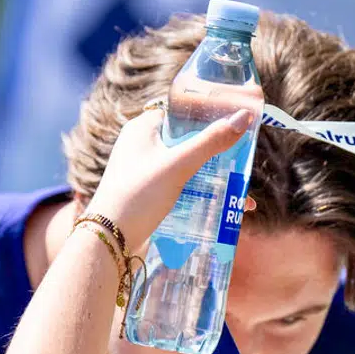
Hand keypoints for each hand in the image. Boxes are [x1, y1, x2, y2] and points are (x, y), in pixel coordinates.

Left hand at [83, 106, 254, 250]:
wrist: (111, 241)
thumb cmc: (138, 196)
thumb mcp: (178, 165)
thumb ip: (211, 142)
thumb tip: (244, 116)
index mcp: (142, 128)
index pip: (180, 112)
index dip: (208, 117)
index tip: (234, 125)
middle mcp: (142, 147)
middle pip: (189, 142)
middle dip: (217, 155)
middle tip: (243, 164)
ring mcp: (146, 173)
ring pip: (189, 169)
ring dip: (214, 180)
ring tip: (241, 196)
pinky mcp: (150, 196)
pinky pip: (182, 189)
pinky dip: (202, 196)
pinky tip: (224, 210)